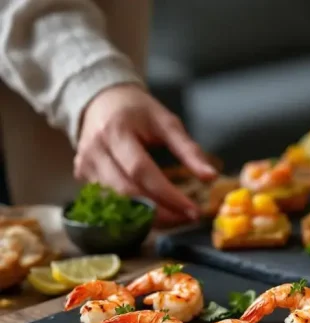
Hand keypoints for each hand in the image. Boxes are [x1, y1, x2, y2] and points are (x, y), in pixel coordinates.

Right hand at [75, 84, 216, 223]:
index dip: (167, 194)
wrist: (100, 100)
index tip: (193, 210)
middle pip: (127, 193)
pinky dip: (134, 215)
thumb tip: (210, 177)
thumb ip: (189, 150)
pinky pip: (109, 205)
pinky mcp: (82, 178)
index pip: (141, 171)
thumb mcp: (166, 122)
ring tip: (176, 219)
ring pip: (116, 205)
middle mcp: (94, 152)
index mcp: (116, 132)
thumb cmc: (137, 111)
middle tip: (187, 219)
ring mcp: (84, 167)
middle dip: (160, 212)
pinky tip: (156, 215)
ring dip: (148, 218)